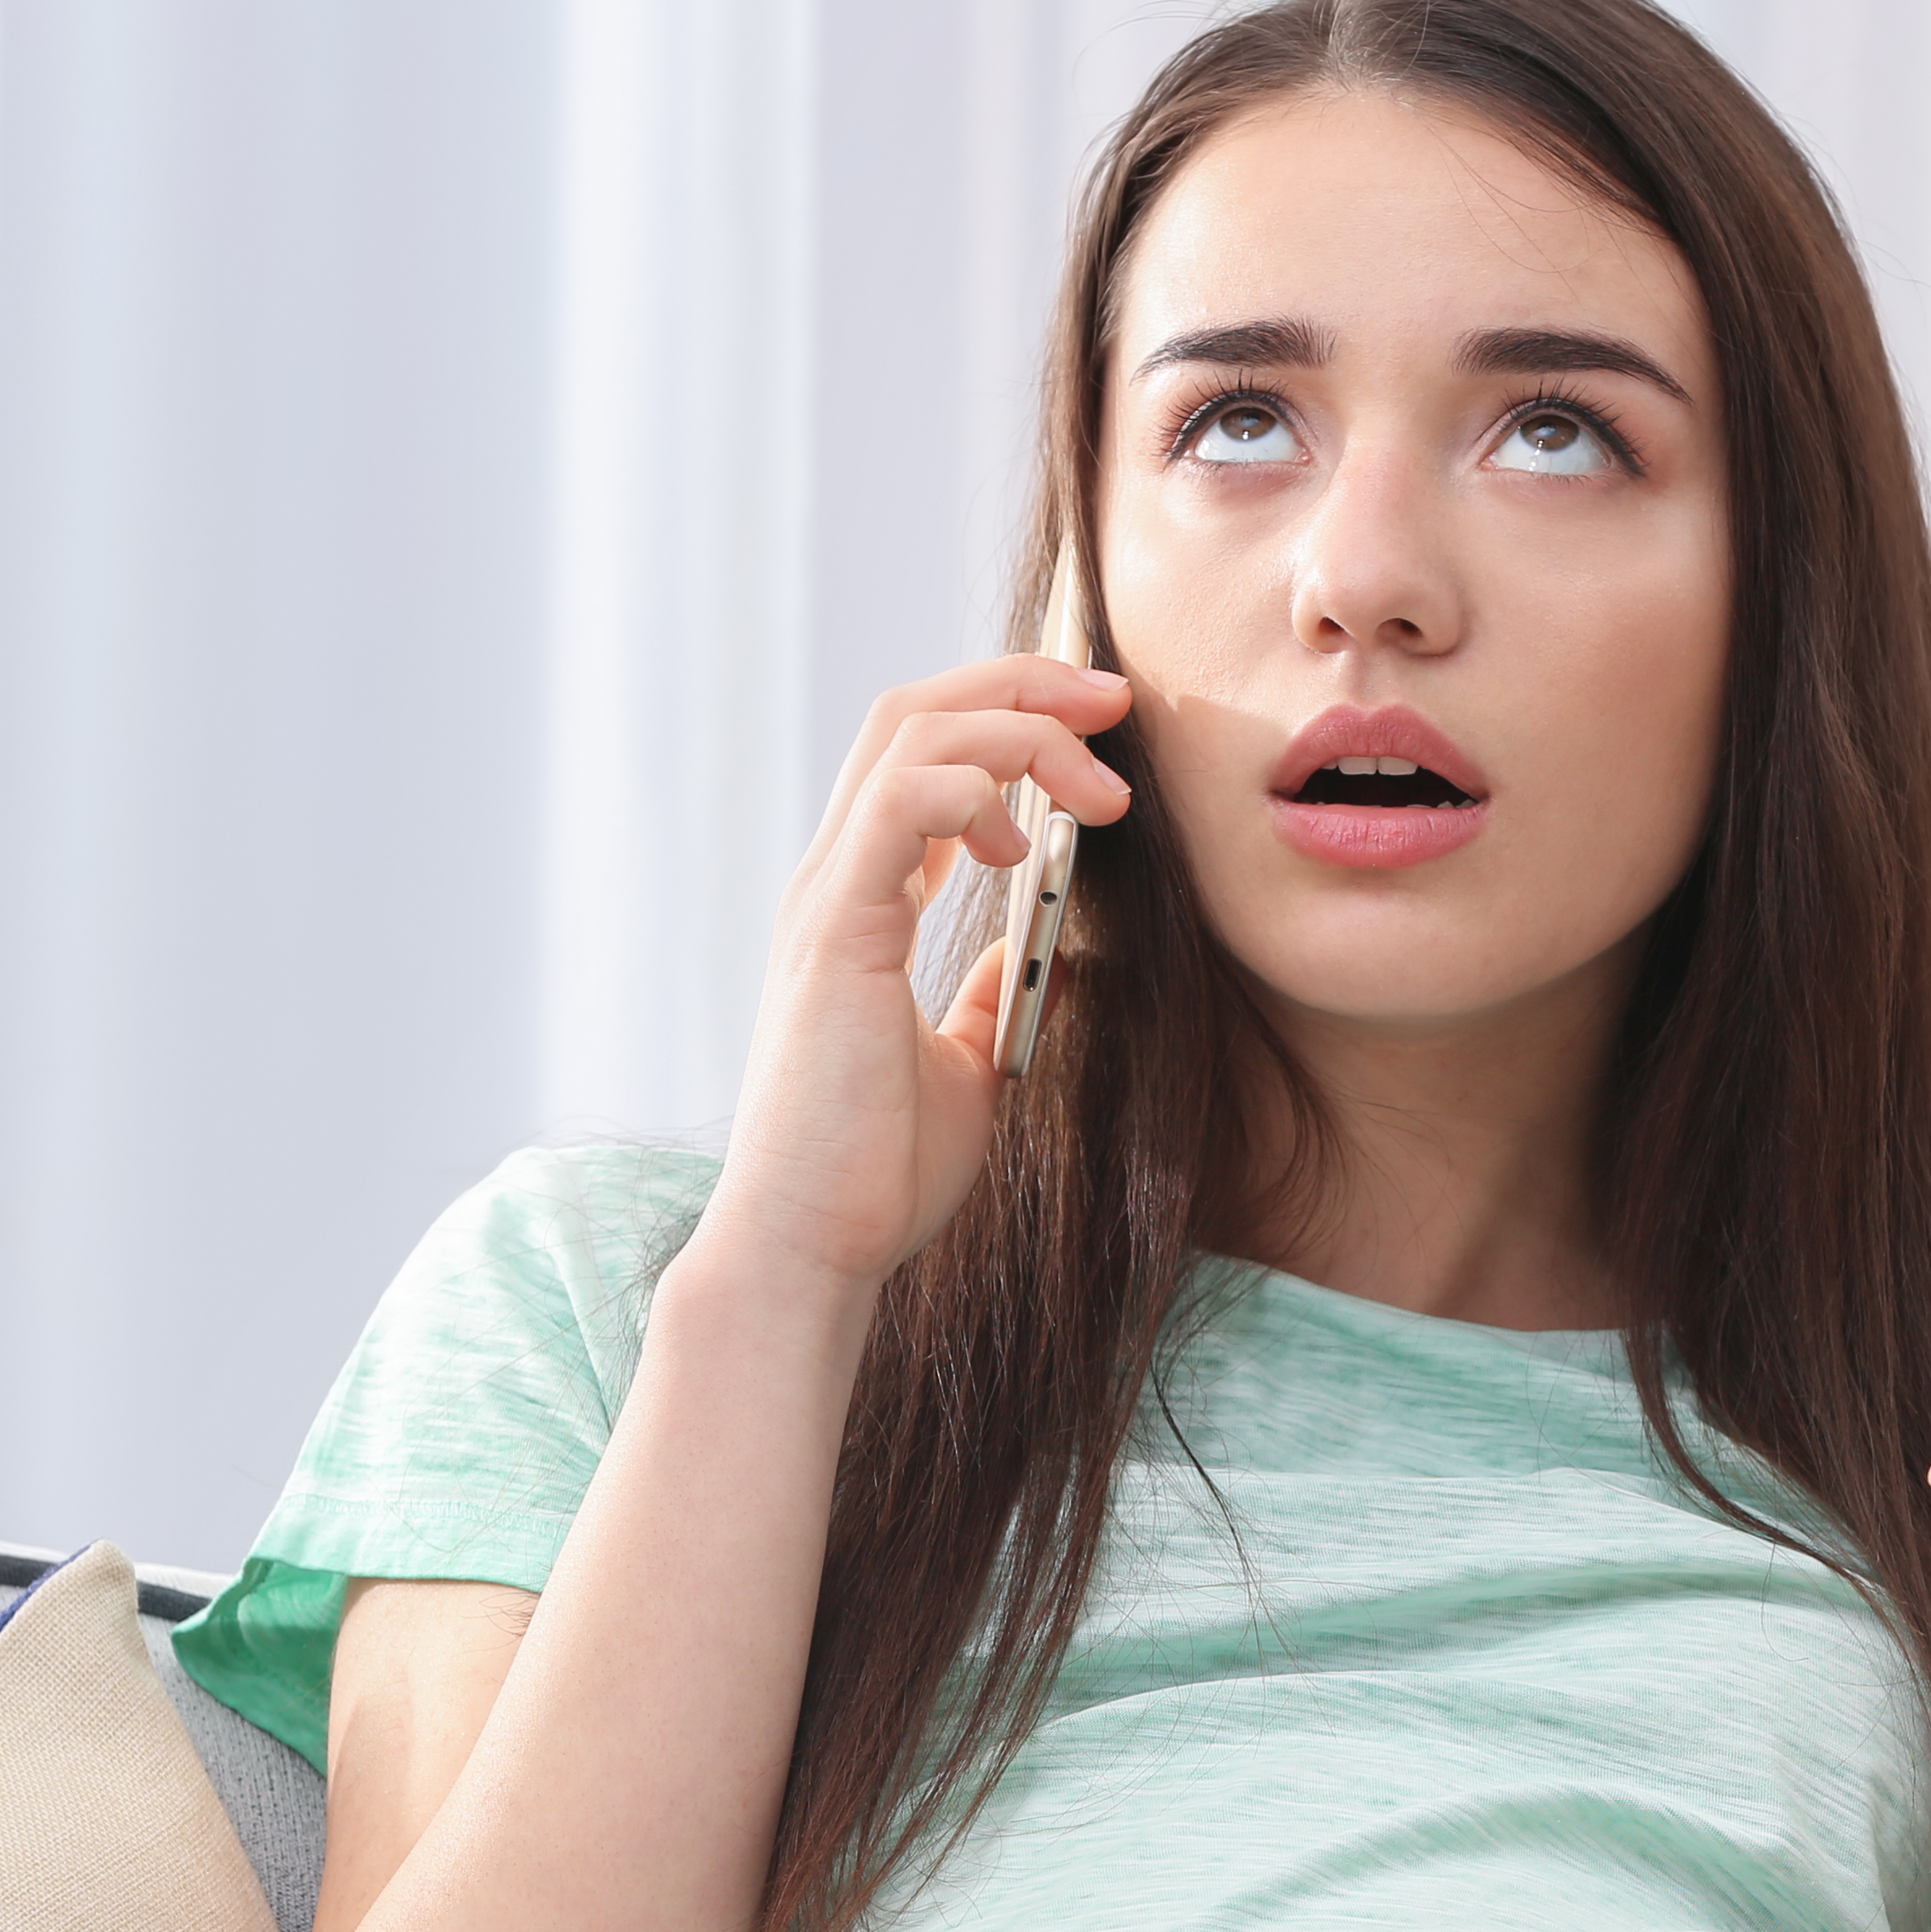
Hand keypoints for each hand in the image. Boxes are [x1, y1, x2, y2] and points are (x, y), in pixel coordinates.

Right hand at [696, 652, 1135, 1294]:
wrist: (815, 1247)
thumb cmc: (875, 1173)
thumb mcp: (963, 1068)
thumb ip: (984, 1001)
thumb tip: (1026, 955)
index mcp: (862, 901)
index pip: (923, 756)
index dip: (1010, 716)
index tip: (1099, 729)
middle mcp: (836, 880)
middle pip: (914, 712)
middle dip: (1021, 684)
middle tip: (1115, 699)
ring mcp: (827, 898)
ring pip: (909, 736)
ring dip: (1016, 729)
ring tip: (1097, 785)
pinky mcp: (834, 933)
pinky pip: (894, 805)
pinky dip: (968, 788)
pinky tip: (1020, 837)